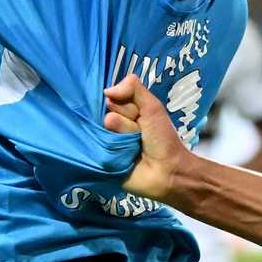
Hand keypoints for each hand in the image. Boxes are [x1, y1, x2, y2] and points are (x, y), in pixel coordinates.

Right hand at [102, 74, 189, 200]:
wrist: (168, 171)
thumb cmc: (162, 138)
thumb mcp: (153, 107)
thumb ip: (134, 89)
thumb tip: (106, 90)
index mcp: (125, 111)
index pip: (110, 99)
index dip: (124, 106)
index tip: (138, 115)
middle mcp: (113, 125)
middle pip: (105, 114)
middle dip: (123, 123)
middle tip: (138, 133)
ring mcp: (106, 142)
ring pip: (101, 131)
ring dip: (119, 138)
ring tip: (132, 148)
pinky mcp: (101, 159)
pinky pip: (94, 149)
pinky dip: (107, 151)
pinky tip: (120, 156)